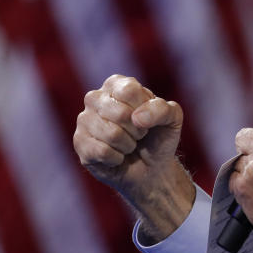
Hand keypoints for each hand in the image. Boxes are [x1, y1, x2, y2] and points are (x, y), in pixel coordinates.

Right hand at [73, 74, 194, 239]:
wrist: (151, 168)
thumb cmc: (158, 137)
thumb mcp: (172, 118)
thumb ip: (162, 109)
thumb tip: (137, 118)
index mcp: (116, 85)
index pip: (129, 91)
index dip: (146, 109)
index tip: (148, 118)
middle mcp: (95, 98)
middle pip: (120, 113)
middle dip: (138, 130)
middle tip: (139, 134)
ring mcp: (84, 120)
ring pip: (112, 134)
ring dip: (128, 145)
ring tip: (128, 145)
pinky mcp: (79, 144)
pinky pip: (102, 152)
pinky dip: (117, 159)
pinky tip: (117, 157)